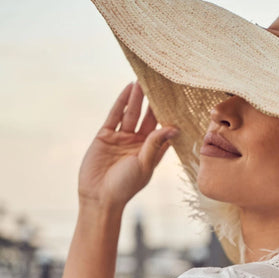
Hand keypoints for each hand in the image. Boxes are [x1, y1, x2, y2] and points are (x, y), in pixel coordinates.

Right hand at [78, 81, 178, 208]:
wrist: (99, 196)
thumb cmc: (125, 186)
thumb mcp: (144, 164)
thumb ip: (155, 144)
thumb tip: (174, 128)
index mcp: (151, 152)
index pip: (162, 130)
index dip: (169, 116)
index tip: (179, 101)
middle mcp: (138, 144)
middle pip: (147, 118)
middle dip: (153, 103)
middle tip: (161, 85)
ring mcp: (121, 138)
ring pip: (132, 114)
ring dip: (137, 99)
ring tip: (144, 81)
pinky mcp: (105, 136)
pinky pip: (115, 115)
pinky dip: (122, 102)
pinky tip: (128, 89)